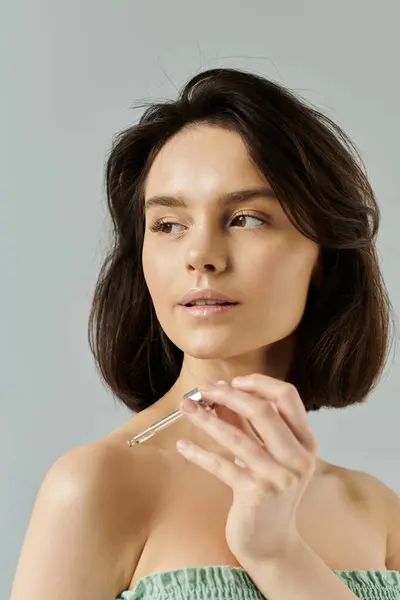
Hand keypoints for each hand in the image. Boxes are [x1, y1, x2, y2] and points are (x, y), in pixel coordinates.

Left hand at [176, 374, 318, 566]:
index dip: (259, 384)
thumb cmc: (268, 492)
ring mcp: (279, 477)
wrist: (271, 543)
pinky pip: (221, 466)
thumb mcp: (266, 454)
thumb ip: (249, 424)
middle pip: (263, 411)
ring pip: (237, 436)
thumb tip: (222, 391)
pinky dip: (199, 453)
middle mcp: (298, 458)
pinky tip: (183, 445)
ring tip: (186, 407)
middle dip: (228, 395)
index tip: (233, 382)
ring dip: (206, 418)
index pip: (288, 397)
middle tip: (203, 390)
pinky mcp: (256, 494)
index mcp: (306, 442)